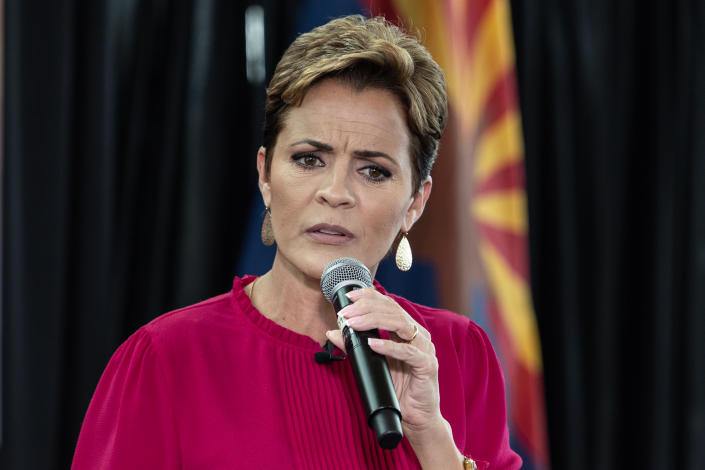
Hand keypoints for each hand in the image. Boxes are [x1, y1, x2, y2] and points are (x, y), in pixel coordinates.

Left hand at [325, 287, 443, 437]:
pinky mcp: (427, 365)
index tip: (349, 296)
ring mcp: (424, 348)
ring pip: (400, 324)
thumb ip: (354, 346)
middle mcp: (418, 334)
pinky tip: (373, 344)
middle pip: (393, 310)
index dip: (370, 296)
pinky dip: (389, 347)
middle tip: (346, 313)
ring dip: (374, 321)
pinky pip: (408, 352)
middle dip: (366, 308)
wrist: (416, 416)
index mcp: (407, 330)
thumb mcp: (372, 363)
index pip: (389, 304)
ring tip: (354, 324)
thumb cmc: (397, 388)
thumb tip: (332, 332)